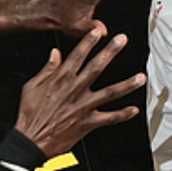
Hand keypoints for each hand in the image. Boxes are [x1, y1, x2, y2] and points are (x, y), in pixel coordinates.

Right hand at [14, 24, 145, 156]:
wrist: (31, 140)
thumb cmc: (30, 114)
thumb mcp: (32, 87)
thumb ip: (47, 69)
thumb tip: (54, 54)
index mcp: (60, 79)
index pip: (77, 55)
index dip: (89, 41)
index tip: (98, 31)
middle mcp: (75, 90)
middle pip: (97, 67)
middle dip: (111, 52)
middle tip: (122, 40)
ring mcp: (83, 106)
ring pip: (110, 93)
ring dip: (127, 84)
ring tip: (141, 77)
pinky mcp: (88, 123)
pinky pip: (109, 118)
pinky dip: (123, 114)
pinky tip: (134, 109)